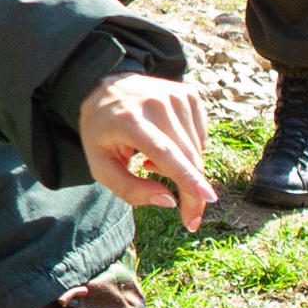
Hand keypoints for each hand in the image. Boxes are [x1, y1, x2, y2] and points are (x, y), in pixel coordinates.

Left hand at [78, 72, 214, 232]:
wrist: (105, 88)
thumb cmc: (101, 132)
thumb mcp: (100, 165)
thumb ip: (129, 189)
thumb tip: (169, 201)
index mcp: (128, 120)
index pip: (163, 151)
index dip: (186, 176)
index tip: (207, 197)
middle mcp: (155, 104)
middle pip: (187, 157)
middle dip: (193, 194)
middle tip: (190, 219)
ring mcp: (175, 96)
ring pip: (196, 151)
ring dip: (182, 169)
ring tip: (149, 162)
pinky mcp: (188, 94)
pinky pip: (200, 138)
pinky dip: (187, 151)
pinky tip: (164, 144)